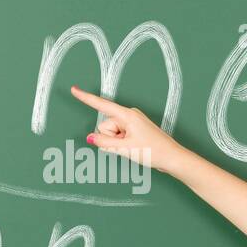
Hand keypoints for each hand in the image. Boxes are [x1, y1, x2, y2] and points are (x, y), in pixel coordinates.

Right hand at [69, 84, 189, 176]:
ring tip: (134, 147)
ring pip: (111, 133)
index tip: (74, 89)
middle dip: (111, 138)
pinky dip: (121, 143)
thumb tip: (90, 138)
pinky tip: (135, 147)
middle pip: (105, 125)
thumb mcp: (125, 148)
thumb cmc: (153, 151)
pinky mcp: (134, 130)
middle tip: (128, 145)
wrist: (172, 157)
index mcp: (127, 115)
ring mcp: (132, 122)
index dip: (86, 98)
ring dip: (117, 142)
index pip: (101, 105)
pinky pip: (118, 136)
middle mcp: (129, 115)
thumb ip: (105, 143)